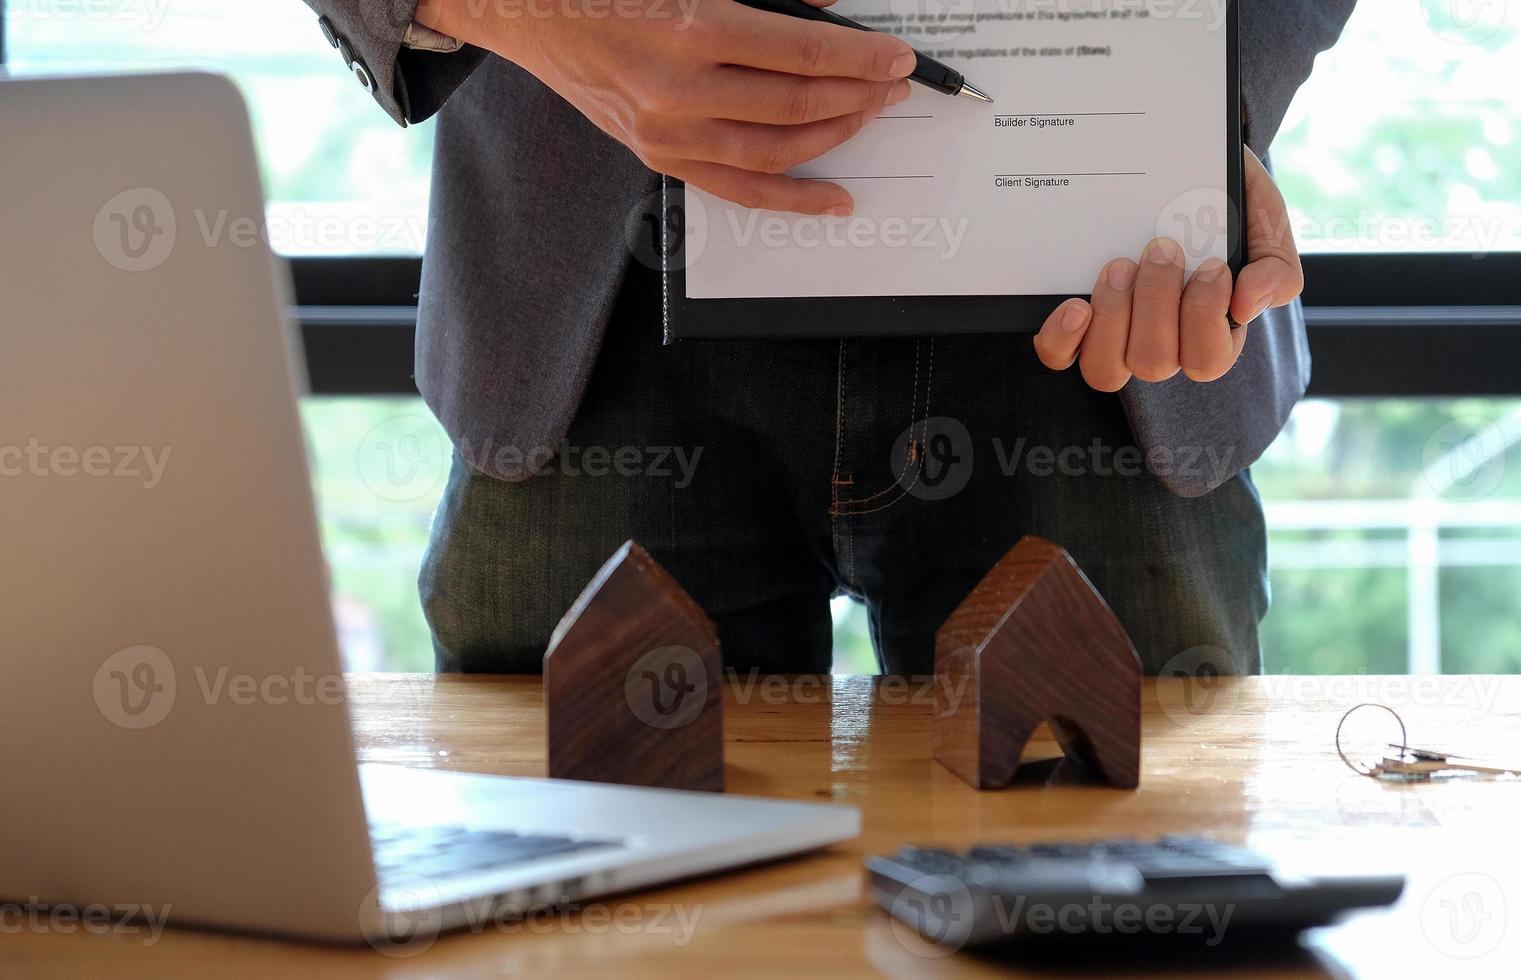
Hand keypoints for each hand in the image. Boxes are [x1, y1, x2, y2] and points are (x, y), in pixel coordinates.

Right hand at [416, 0, 914, 214]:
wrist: (525, 9)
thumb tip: (830, 7)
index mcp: (692, 26)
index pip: (803, 50)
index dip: (860, 56)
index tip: (898, 58)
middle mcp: (679, 89)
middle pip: (797, 103)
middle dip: (859, 94)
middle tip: (896, 85)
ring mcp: (667, 133)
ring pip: (776, 151)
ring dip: (834, 137)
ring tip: (869, 117)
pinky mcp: (659, 157)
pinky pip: (737, 188)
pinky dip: (791, 197)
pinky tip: (832, 197)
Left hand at [1032, 146, 1303, 389]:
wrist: (1178, 163)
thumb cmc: (1224, 201)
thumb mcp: (1265, 224)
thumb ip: (1275, 269)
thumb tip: (1247, 306)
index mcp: (1211, 331)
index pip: (1207, 360)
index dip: (1204, 318)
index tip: (1212, 265)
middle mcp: (1162, 343)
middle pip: (1154, 363)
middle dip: (1157, 304)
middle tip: (1160, 249)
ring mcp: (1116, 337)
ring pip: (1106, 369)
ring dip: (1113, 317)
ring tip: (1118, 266)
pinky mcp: (1076, 323)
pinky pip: (1060, 356)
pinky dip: (1063, 338)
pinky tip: (1074, 306)